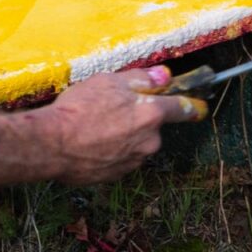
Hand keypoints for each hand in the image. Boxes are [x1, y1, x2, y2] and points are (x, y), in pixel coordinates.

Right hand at [32, 66, 205, 185]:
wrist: (51, 144)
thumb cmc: (79, 109)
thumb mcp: (108, 82)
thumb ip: (140, 79)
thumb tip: (164, 75)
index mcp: (151, 114)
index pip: (182, 108)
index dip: (192, 106)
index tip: (199, 107)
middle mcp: (149, 140)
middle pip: (152, 128)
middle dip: (138, 120)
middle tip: (111, 111)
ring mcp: (134, 160)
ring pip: (136, 144)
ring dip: (123, 137)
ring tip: (94, 128)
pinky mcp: (117, 175)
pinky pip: (120, 159)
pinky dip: (110, 151)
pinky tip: (89, 144)